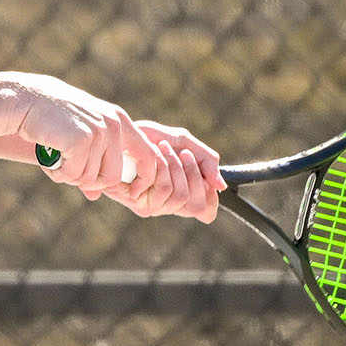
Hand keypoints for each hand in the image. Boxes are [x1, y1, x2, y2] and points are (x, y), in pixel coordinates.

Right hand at [2, 73, 169, 195]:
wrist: (28, 101)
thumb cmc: (53, 120)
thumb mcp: (81, 137)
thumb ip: (92, 163)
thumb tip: (95, 196)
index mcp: (120, 122)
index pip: (148, 155)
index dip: (144, 178)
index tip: (131, 191)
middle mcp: (114, 125)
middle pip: (113, 176)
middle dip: (90, 182)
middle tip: (70, 172)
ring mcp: (99, 132)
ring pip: (90, 178)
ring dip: (69, 176)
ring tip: (56, 158)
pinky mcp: (81, 140)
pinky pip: (73, 175)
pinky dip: (59, 173)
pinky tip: (49, 158)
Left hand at [84, 121, 224, 222]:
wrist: (124, 133)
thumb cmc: (152, 139)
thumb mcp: (185, 143)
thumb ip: (207, 161)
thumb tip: (221, 186)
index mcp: (183, 194)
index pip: (206, 212)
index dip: (211, 196)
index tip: (205, 174)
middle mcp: (169, 205)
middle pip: (197, 205)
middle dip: (192, 172)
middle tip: (181, 153)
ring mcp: (154, 206)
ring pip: (180, 196)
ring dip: (175, 166)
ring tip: (163, 149)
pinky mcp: (138, 203)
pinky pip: (164, 189)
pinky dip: (163, 166)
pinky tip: (154, 154)